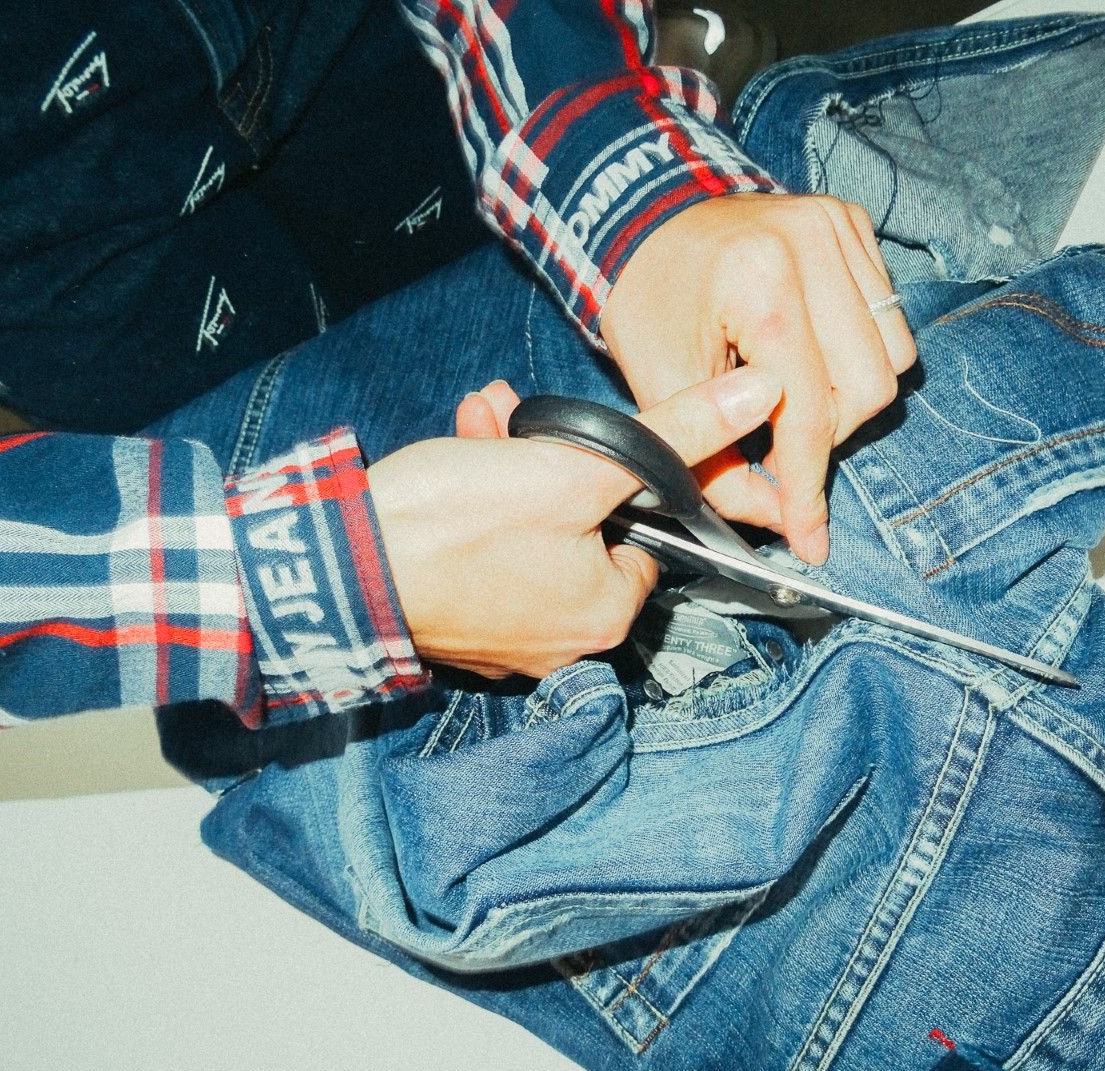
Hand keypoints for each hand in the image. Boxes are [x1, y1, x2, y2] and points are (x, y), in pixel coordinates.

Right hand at [369, 366, 779, 678]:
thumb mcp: (576, 465)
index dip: (615, 473)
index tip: (577, 439)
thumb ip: (677, 431)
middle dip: (552, 461)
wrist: (341, 567)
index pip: (647, 533)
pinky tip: (456, 455)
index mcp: (607, 614)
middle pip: (585, 528)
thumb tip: (763, 396)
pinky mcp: (457, 624)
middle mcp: (564, 641)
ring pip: (531, 532)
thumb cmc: (457, 524)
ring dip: (510, 468)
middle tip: (516, 418)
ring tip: (480, 424)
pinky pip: (487, 555)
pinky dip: (475, 504)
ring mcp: (505, 639)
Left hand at [599, 192, 916, 564]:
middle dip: (824, 437)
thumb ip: (718, 467)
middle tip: (776, 444)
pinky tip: (806, 352)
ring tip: (790, 395)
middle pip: (866, 390)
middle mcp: (811, 243)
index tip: (809, 536)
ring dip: (846, 398)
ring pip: (892, 358)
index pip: (807, 410)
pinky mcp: (852, 222)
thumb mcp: (662, 390)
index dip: (807, 484)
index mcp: (760, 282)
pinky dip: (854, 353)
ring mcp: (838, 227)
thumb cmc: (647, 299)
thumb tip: (780, 521)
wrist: (641, 216)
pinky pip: (889, 317)